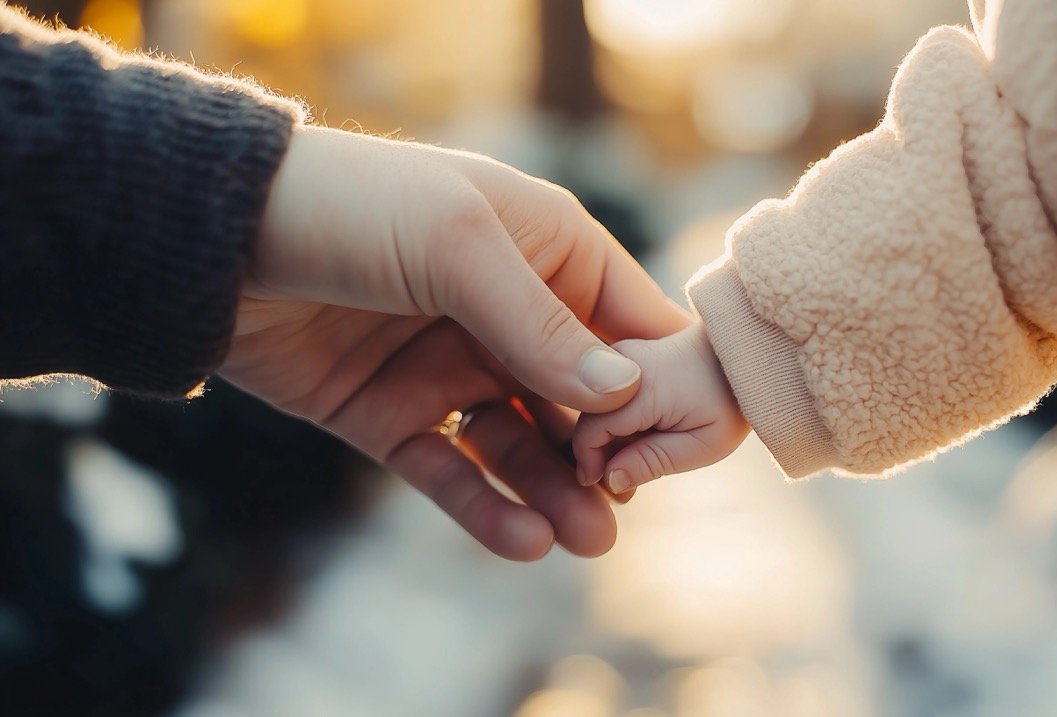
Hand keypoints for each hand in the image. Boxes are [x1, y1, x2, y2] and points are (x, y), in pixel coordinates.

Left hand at [220, 126, 690, 559]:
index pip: (629, 321)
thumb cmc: (351, 206)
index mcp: (545, 251)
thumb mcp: (457, 246)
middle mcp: (507, 313)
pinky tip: (522, 540)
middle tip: (622, 505)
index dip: (660, 379)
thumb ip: (541, 323)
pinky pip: (452, 470)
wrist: (210, 235)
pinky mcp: (393, 415)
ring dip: (556, 490)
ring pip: (522, 443)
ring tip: (588, 538)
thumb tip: (624, 392)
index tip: (679, 438)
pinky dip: (485, 506)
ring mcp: (450, 368)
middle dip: (606, 452)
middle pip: (581, 398)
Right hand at [573, 323, 748, 493]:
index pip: (589, 431)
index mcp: (639, 385)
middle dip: (597, 453)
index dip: (589, 463)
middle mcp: (622, 360)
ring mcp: (622, 353)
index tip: (604, 485)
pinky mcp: (626, 354)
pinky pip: (605, 392)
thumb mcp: (701, 444)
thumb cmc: (732, 402)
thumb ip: (652, 462)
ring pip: (594, 405)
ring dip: (607, 436)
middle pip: (588, 417)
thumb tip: (609, 480)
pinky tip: (639, 439)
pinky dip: (616, 419)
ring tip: (634, 463)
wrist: (747, 355)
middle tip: (621, 483)